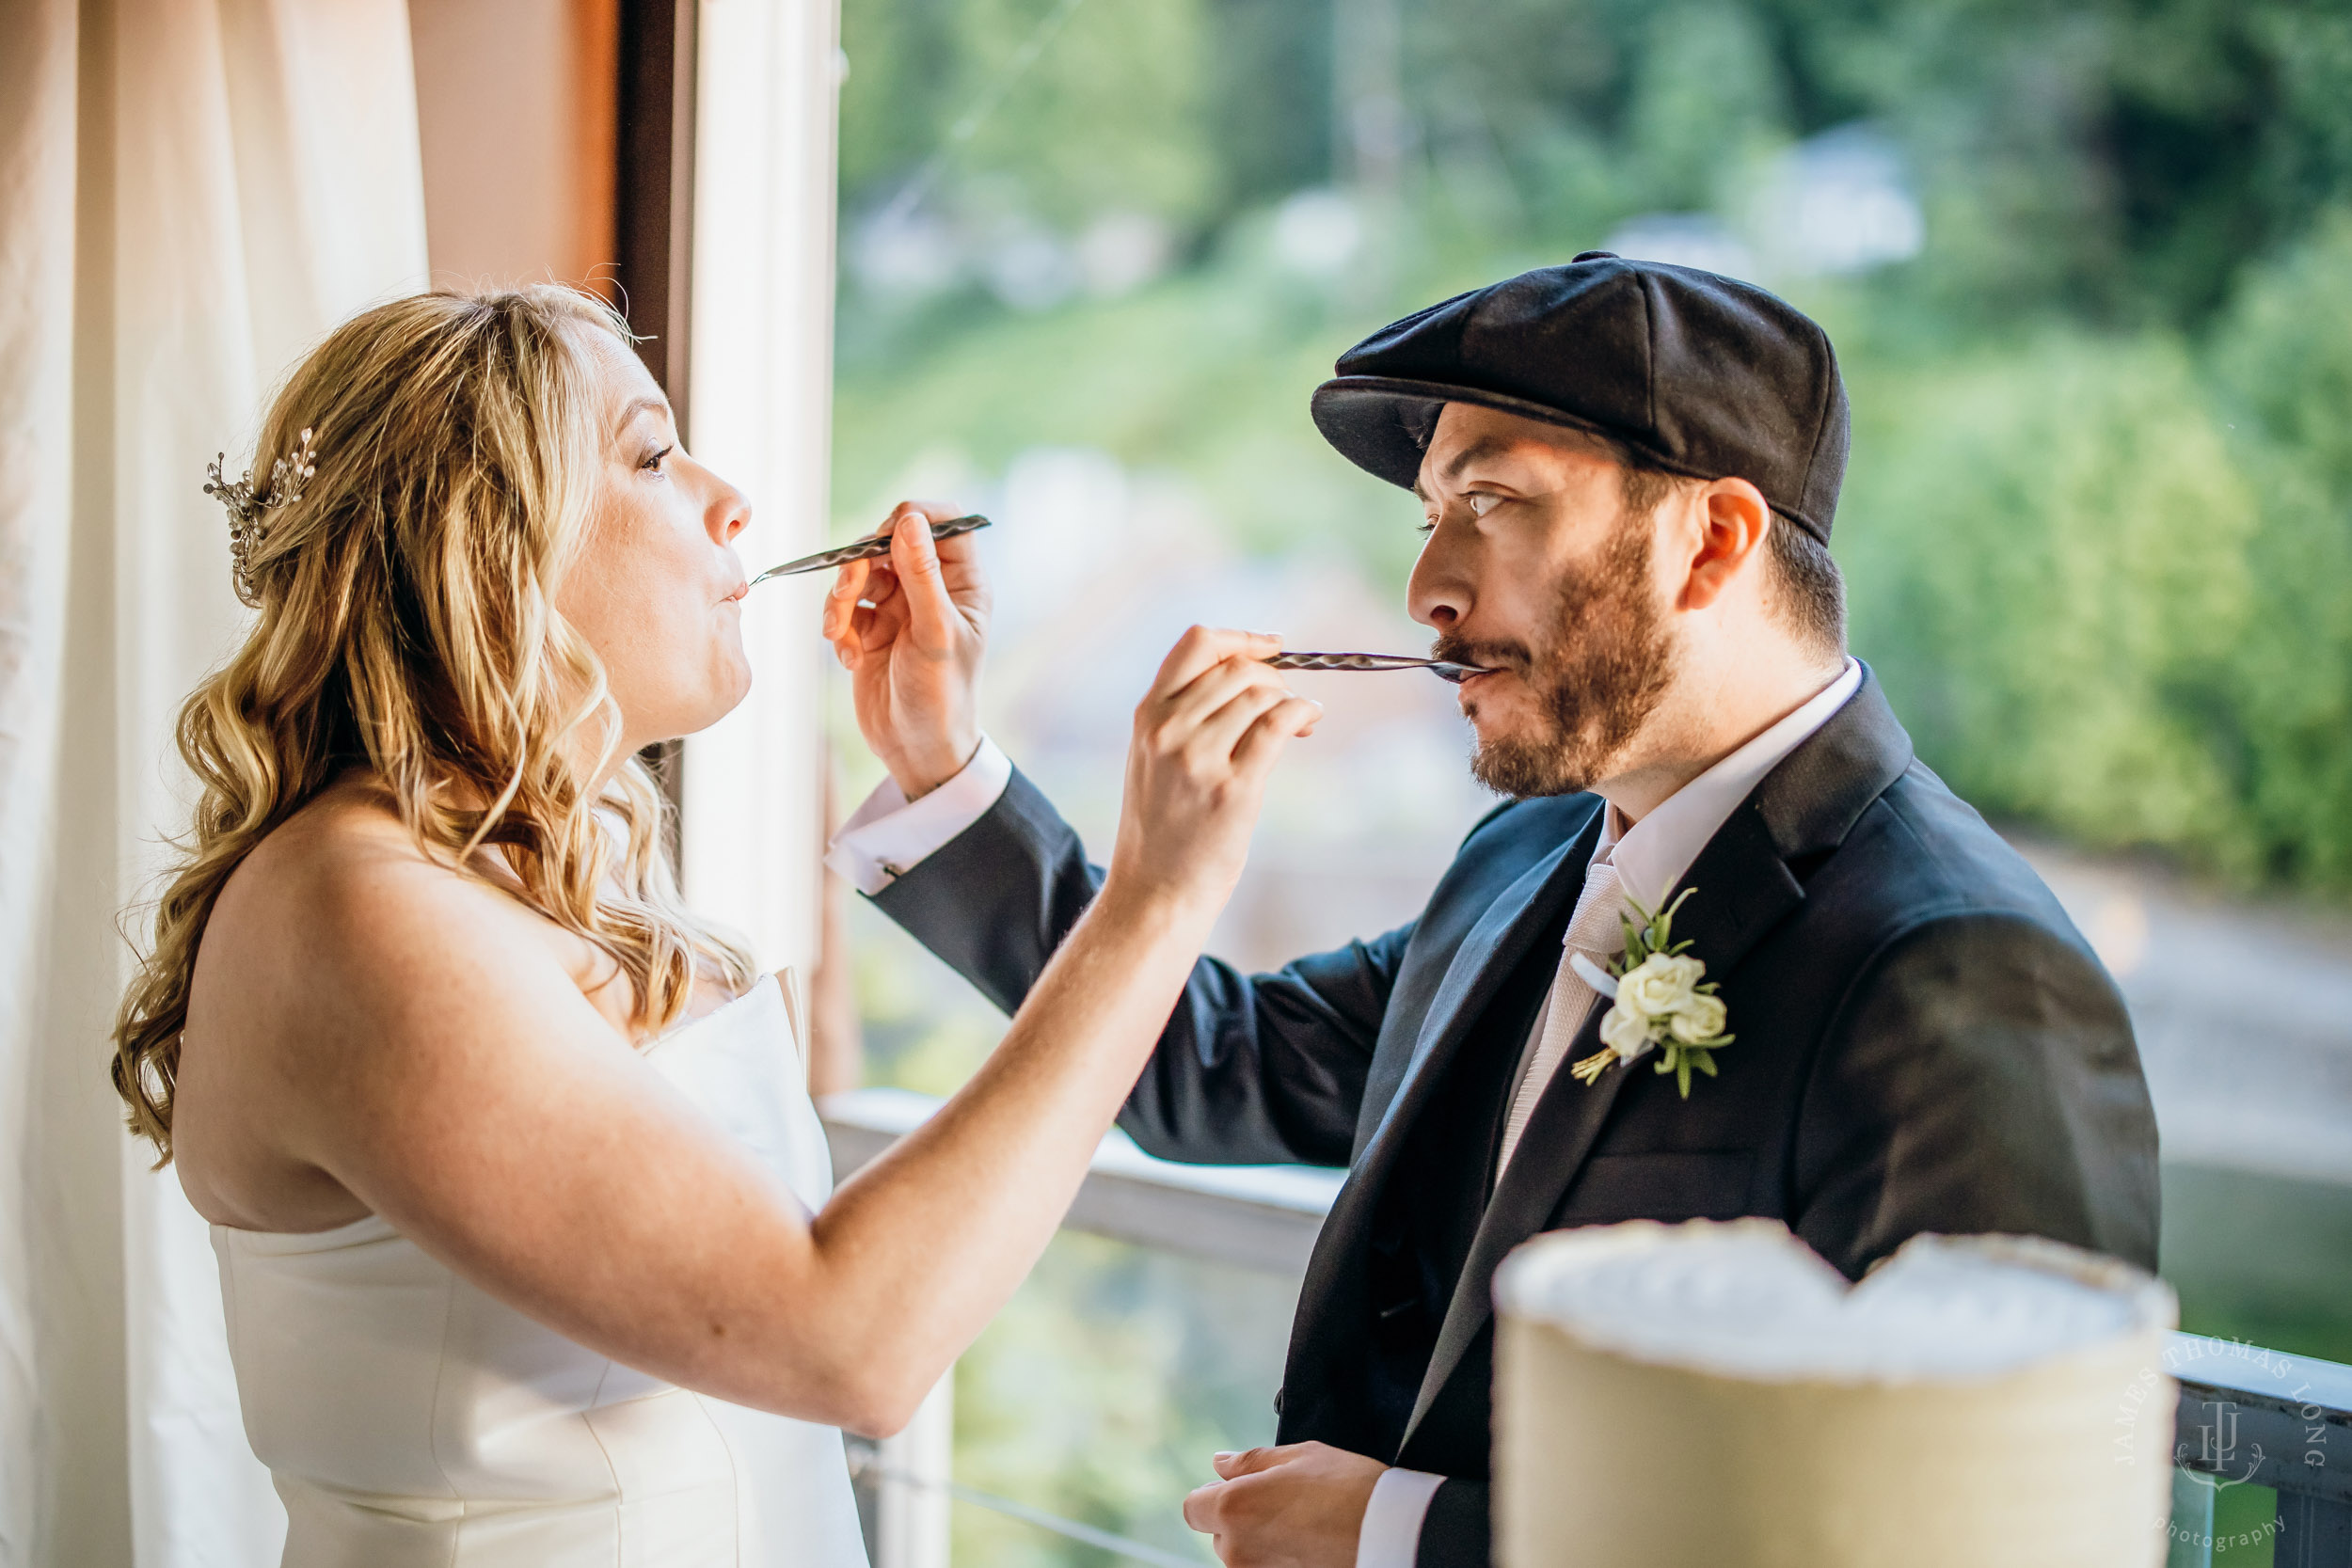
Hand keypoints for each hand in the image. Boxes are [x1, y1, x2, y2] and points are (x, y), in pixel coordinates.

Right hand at [821, 501, 989, 798]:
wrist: (916, 750)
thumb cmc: (940, 695)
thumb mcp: (934, 632)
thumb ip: (921, 574)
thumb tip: (908, 519)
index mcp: (963, 583)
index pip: (944, 522)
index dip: (913, 518)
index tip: (887, 535)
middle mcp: (932, 589)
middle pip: (890, 542)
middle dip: (863, 562)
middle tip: (851, 587)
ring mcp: (899, 608)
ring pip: (859, 573)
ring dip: (841, 597)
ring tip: (840, 633)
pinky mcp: (870, 629)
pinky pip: (843, 606)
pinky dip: (837, 626)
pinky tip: (848, 657)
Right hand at [1105, 627, 1319, 918]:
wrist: (1155, 891)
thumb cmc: (1161, 829)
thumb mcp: (1152, 760)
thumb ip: (1183, 716)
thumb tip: (1249, 680)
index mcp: (1147, 717)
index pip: (1197, 645)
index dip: (1242, 639)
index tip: (1271, 648)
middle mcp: (1169, 730)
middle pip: (1238, 669)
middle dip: (1274, 678)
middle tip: (1288, 702)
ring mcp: (1199, 758)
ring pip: (1261, 694)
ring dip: (1291, 700)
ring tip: (1301, 721)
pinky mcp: (1232, 788)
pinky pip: (1277, 725)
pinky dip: (1303, 713)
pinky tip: (1310, 722)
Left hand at [1182, 1441, 1385, 1567]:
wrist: (1393, 1535)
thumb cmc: (1348, 1489)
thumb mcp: (1300, 1456)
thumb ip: (1250, 1461)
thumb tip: (1219, 1464)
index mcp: (1233, 1508)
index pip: (1193, 1508)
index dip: (1212, 1496)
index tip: (1241, 1489)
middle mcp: (1236, 1551)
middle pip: (1220, 1535)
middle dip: (1243, 1520)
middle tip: (1288, 1504)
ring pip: (1245, 1558)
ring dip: (1264, 1544)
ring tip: (1307, 1527)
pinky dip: (1283, 1561)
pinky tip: (1313, 1547)